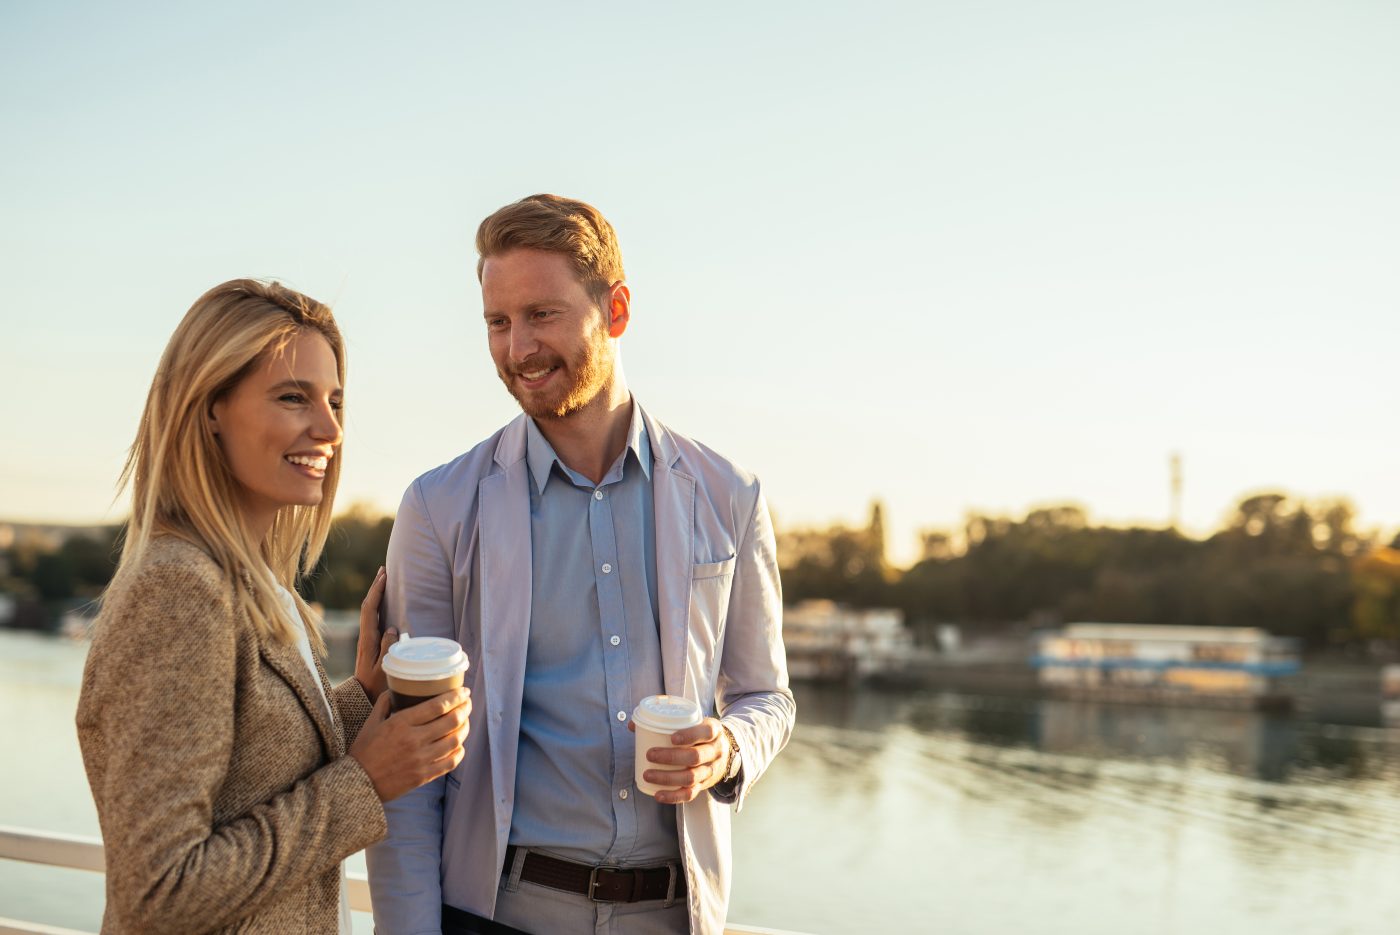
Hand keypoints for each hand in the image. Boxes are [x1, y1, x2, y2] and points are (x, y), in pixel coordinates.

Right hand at [348, 686, 470, 801]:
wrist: (357, 784)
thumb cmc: (363, 752)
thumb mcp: (371, 722)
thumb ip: (385, 703)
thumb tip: (396, 688)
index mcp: (401, 724)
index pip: (438, 706)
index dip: (456, 696)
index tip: (464, 691)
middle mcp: (414, 740)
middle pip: (451, 721)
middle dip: (465, 708)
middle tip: (467, 703)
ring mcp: (421, 760)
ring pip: (455, 740)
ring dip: (464, 728)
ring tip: (465, 721)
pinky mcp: (424, 776)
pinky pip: (451, 762)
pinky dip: (459, 751)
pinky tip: (459, 745)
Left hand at [353, 566, 396, 702]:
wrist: (362, 700)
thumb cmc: (376, 688)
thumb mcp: (384, 670)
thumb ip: (388, 649)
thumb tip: (393, 627)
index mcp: (367, 640)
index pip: (370, 609)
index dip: (376, 591)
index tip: (384, 575)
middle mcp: (365, 637)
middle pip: (368, 606)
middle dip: (375, 587)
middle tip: (384, 570)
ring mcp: (367, 640)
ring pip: (370, 612)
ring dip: (376, 595)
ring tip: (385, 581)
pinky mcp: (371, 645)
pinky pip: (374, 620)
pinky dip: (379, 607)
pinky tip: (386, 605)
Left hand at [631, 716, 729, 804]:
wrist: (724, 752)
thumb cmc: (700, 734)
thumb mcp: (693, 723)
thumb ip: (666, 722)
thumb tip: (633, 725)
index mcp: (714, 731)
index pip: (706, 732)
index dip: (689, 735)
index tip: (671, 738)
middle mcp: (715, 751)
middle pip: (696, 756)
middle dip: (671, 757)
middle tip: (650, 755)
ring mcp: (710, 770)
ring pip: (691, 777)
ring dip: (667, 777)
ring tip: (647, 774)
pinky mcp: (704, 785)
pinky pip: (690, 794)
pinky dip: (673, 796)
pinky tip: (658, 794)